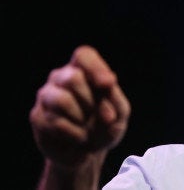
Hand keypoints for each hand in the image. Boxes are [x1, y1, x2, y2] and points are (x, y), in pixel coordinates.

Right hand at [30, 45, 130, 170]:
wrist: (88, 153)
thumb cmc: (106, 126)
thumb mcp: (120, 113)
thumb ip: (116, 99)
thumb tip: (108, 87)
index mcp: (84, 70)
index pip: (83, 55)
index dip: (95, 68)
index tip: (108, 84)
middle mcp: (61, 77)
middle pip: (73, 78)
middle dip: (91, 101)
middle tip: (101, 116)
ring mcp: (46, 95)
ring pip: (62, 100)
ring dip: (82, 118)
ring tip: (88, 128)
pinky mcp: (37, 116)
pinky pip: (56, 123)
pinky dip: (76, 134)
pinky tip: (80, 137)